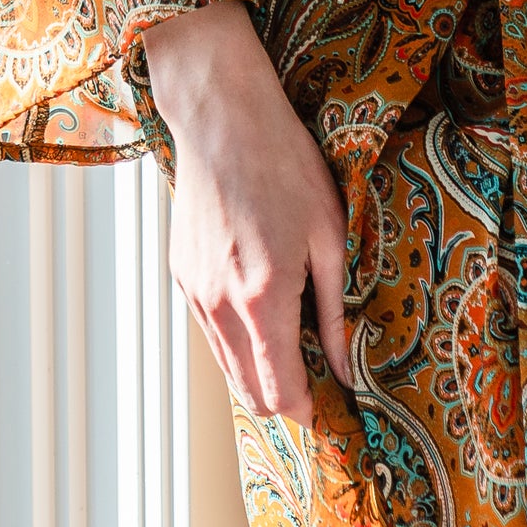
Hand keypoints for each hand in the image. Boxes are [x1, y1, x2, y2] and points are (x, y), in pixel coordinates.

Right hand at [142, 1, 351, 422]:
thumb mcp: (329, 233)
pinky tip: (260, 303)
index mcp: (263, 297)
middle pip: (248, 393)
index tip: (328, 404)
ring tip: (292, 340)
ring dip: (257, 369)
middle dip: (283, 398)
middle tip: (316, 379)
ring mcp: (194, 291)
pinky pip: (209, 329)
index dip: (307, 410)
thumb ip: (335, 310)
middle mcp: (220, 304)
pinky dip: (235, 337)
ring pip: (225, 365)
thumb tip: (346, 367)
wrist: (222, 116)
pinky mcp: (180, 274)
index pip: (279, 393)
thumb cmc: (283, 163)